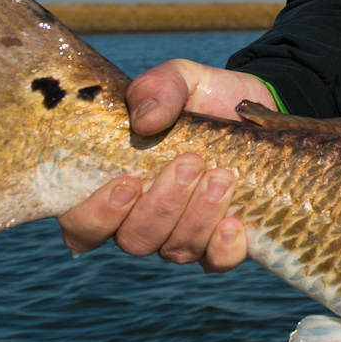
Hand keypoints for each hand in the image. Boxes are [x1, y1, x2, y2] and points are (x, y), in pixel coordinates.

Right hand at [56, 59, 274, 271]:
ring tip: (222, 175)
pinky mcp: (221, 241)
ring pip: (176, 250)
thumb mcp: (181, 78)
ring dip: (198, 215)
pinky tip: (234, 224)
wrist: (259, 107)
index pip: (81, 225)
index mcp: (115, 186)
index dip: (96, 216)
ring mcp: (182, 235)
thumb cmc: (203, 97)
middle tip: (190, 162)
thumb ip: (157, 88)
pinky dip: (223, 249)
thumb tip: (146, 120)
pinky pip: (216, 263)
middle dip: (162, 205)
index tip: (127, 183)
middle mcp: (142, 219)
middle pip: (134, 239)